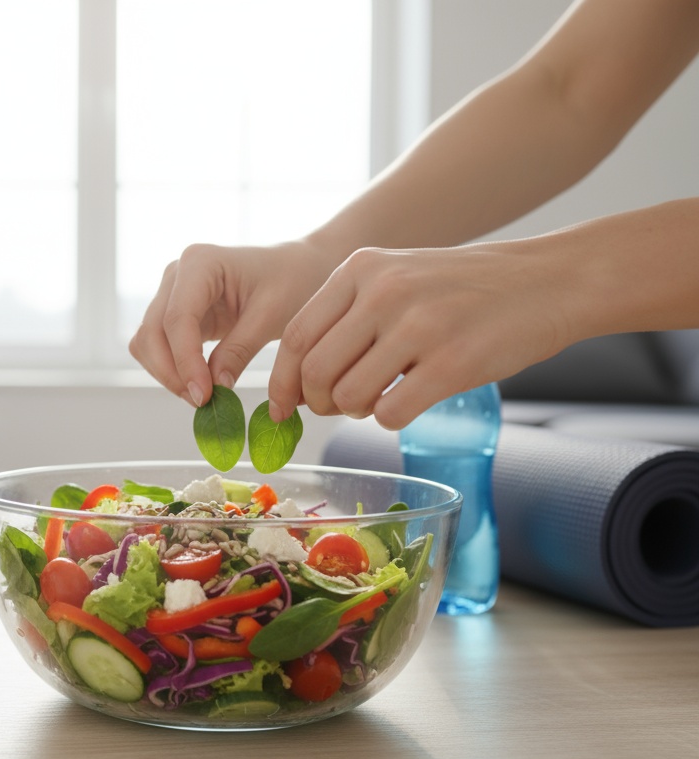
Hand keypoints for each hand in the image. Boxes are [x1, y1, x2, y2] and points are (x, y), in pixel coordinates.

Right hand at [128, 241, 339, 406]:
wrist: (295, 270)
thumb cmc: (290, 281)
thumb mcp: (272, 315)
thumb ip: (239, 349)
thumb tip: (214, 387)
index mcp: (200, 262)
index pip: (178, 318)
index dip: (185, 361)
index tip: (204, 395)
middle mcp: (176, 274)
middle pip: (153, 331)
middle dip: (172, 372)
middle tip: (203, 401)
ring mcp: (171, 293)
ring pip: (147, 342)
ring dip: (167, 374)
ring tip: (202, 396)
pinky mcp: (174, 313)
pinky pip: (157, 346)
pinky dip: (170, 369)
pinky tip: (197, 383)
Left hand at [267, 244, 574, 428]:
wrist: (547, 281)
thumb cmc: (464, 289)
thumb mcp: (396, 278)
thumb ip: (347, 316)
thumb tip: (298, 381)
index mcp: (361, 269)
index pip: (297, 335)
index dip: (283, 380)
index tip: (282, 407)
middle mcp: (384, 293)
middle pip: (317, 371)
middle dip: (319, 402)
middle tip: (339, 406)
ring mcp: (419, 326)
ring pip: (349, 396)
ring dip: (357, 411)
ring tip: (381, 397)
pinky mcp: (452, 362)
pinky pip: (391, 413)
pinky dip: (391, 418)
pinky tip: (410, 401)